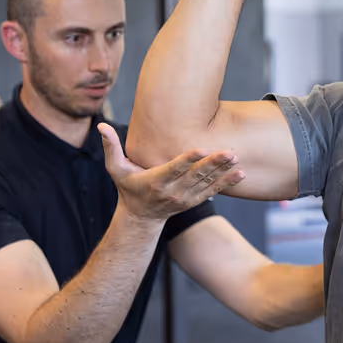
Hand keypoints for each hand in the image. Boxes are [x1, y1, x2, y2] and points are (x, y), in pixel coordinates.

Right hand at [99, 123, 244, 221]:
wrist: (140, 218)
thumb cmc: (128, 188)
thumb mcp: (116, 169)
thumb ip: (111, 147)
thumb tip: (101, 125)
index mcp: (155, 180)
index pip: (174, 169)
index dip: (188, 160)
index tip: (202, 149)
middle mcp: (172, 191)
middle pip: (195, 176)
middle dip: (213, 164)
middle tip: (230, 151)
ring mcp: (184, 198)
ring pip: (207, 183)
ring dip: (224, 172)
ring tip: (238, 159)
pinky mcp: (193, 201)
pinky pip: (212, 191)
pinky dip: (227, 183)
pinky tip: (241, 174)